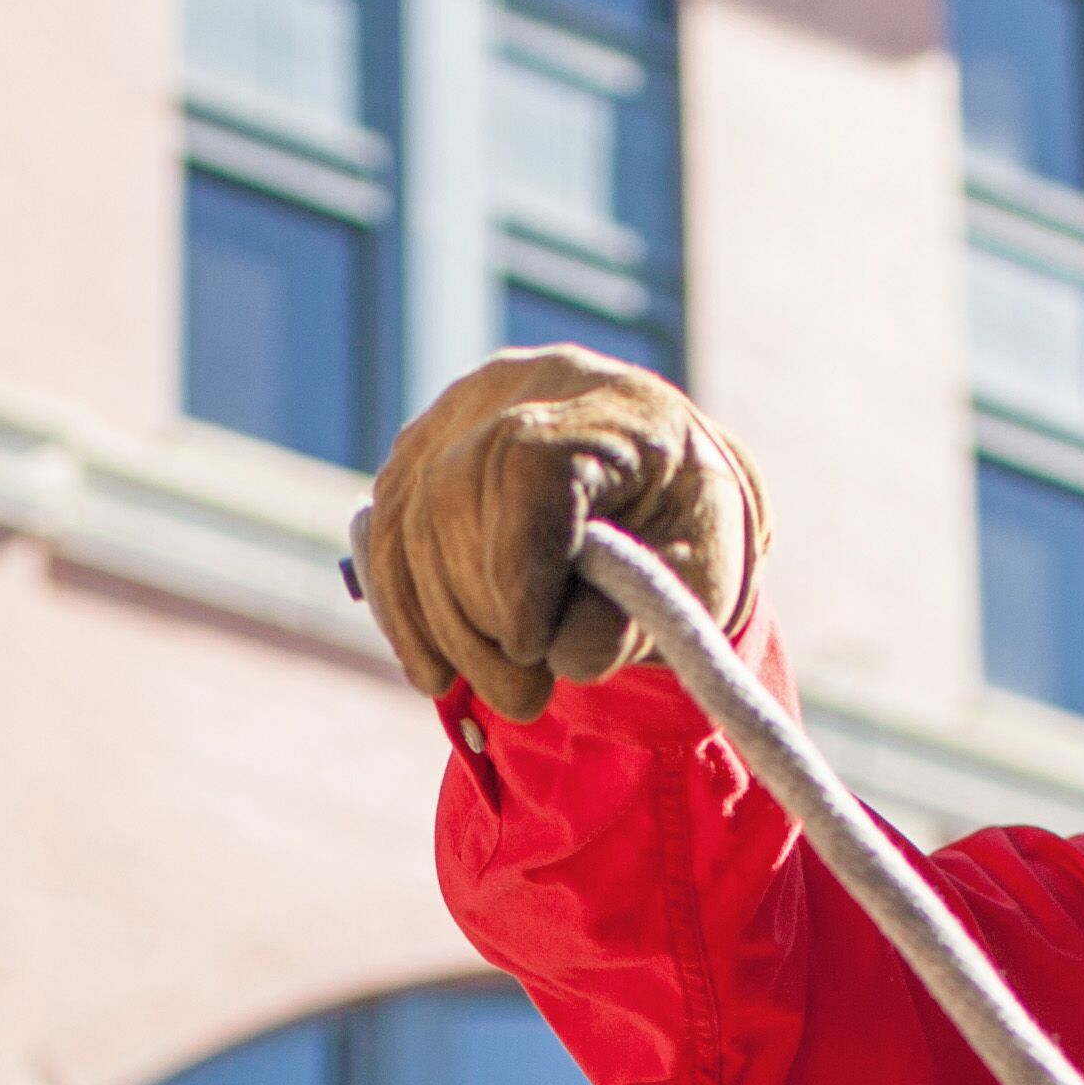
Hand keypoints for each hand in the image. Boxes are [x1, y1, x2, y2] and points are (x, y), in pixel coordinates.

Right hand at [359, 348, 767, 722]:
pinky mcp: (418, 457)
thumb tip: (561, 655)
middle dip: (481, 615)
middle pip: (458, 492)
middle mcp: (526, 388)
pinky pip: (385, 538)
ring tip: (506, 690)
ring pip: (410, 520)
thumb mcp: (698, 587)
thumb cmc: (684, 545)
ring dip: (445, 628)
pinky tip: (440, 672)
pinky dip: (406, 616)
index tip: (530, 647)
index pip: (529, 459)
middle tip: (526, 696)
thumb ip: (636, 617)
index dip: (516, 559)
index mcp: (618, 407)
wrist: (657, 510)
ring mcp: (460, 416)